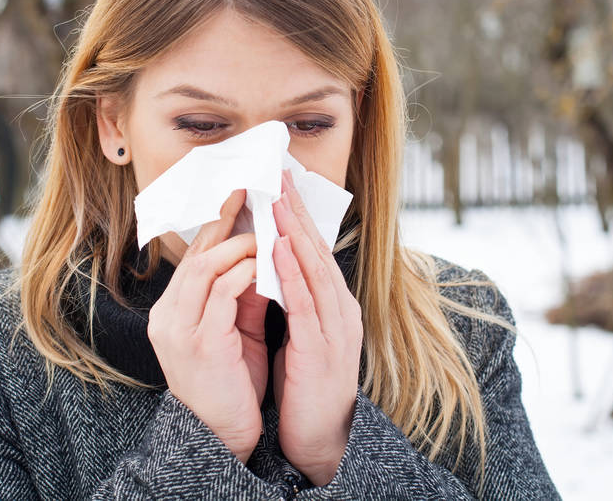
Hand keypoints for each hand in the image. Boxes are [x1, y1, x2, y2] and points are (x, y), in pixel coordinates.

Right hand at [147, 188, 268, 463]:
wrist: (221, 434)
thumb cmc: (230, 381)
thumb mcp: (234, 329)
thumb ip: (243, 293)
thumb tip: (264, 254)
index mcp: (173, 309)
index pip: (195, 255)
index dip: (219, 224)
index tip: (242, 196)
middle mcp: (168, 314)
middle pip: (197, 253)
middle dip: (227, 220)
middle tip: (253, 194)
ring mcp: (180, 327)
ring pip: (207, 266)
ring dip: (241, 244)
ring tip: (267, 229)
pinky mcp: (200, 341)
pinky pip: (223, 293)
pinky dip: (246, 273)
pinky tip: (266, 263)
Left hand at [271, 168, 362, 485]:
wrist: (322, 438)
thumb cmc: (307, 384)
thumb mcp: (302, 333)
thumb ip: (293, 299)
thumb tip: (272, 263)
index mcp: (334, 304)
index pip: (315, 250)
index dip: (299, 215)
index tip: (282, 183)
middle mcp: (340, 309)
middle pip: (318, 249)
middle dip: (298, 211)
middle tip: (280, 175)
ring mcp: (335, 328)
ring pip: (314, 269)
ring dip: (296, 232)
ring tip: (279, 201)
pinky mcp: (321, 349)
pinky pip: (305, 304)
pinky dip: (292, 273)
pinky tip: (279, 249)